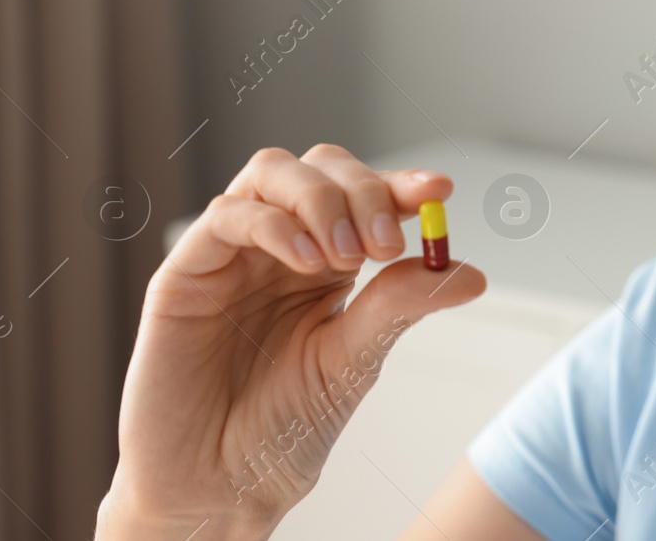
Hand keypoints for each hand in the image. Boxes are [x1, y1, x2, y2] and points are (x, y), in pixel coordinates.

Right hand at [95, 144, 486, 537]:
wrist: (218, 486)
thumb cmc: (280, 429)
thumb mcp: (354, 361)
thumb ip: (399, 305)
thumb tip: (470, 272)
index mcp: (328, 262)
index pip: (366, 197)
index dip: (402, 185)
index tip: (439, 192)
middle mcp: (281, 246)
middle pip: (322, 168)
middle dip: (364, 190)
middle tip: (386, 244)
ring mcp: (233, 254)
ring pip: (273, 172)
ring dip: (322, 199)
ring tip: (347, 255)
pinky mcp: (185, 272)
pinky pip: (227, 214)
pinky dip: (276, 224)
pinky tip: (308, 263)